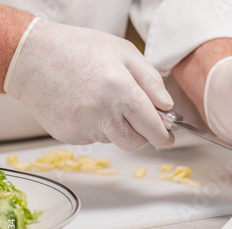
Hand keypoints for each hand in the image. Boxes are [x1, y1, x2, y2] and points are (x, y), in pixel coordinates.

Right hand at [4, 18, 173, 150]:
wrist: (30, 57)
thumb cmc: (77, 49)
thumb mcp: (123, 52)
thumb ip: (152, 80)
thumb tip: (167, 107)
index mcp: (121, 90)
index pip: (153, 128)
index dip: (164, 136)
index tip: (167, 138)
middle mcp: (103, 112)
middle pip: (136, 143)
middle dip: (143, 135)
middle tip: (139, 120)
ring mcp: (84, 126)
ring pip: (114, 140)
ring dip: (117, 128)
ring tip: (103, 101)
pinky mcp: (69, 135)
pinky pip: (93, 138)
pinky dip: (96, 127)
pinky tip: (86, 106)